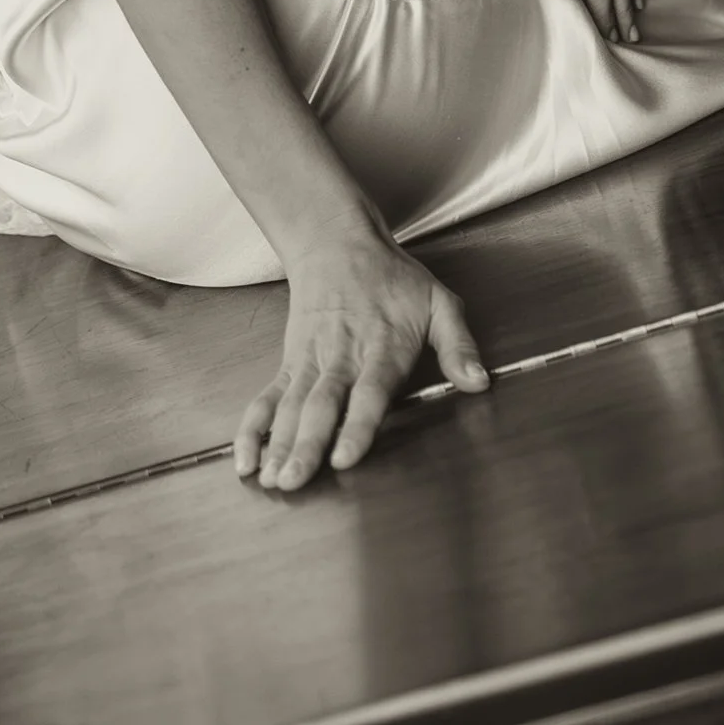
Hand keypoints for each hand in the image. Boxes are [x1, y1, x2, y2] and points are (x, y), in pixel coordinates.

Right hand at [234, 226, 489, 491]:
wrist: (336, 243)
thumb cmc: (393, 278)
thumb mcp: (439, 301)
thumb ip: (458, 345)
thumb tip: (479, 383)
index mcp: (383, 346)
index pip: (369, 392)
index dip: (357, 426)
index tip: (345, 457)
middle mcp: (342, 357)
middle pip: (321, 406)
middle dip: (306, 446)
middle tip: (293, 481)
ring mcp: (310, 361)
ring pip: (291, 406)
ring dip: (278, 444)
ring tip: (270, 479)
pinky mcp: (289, 363)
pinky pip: (267, 398)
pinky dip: (254, 428)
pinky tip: (244, 459)